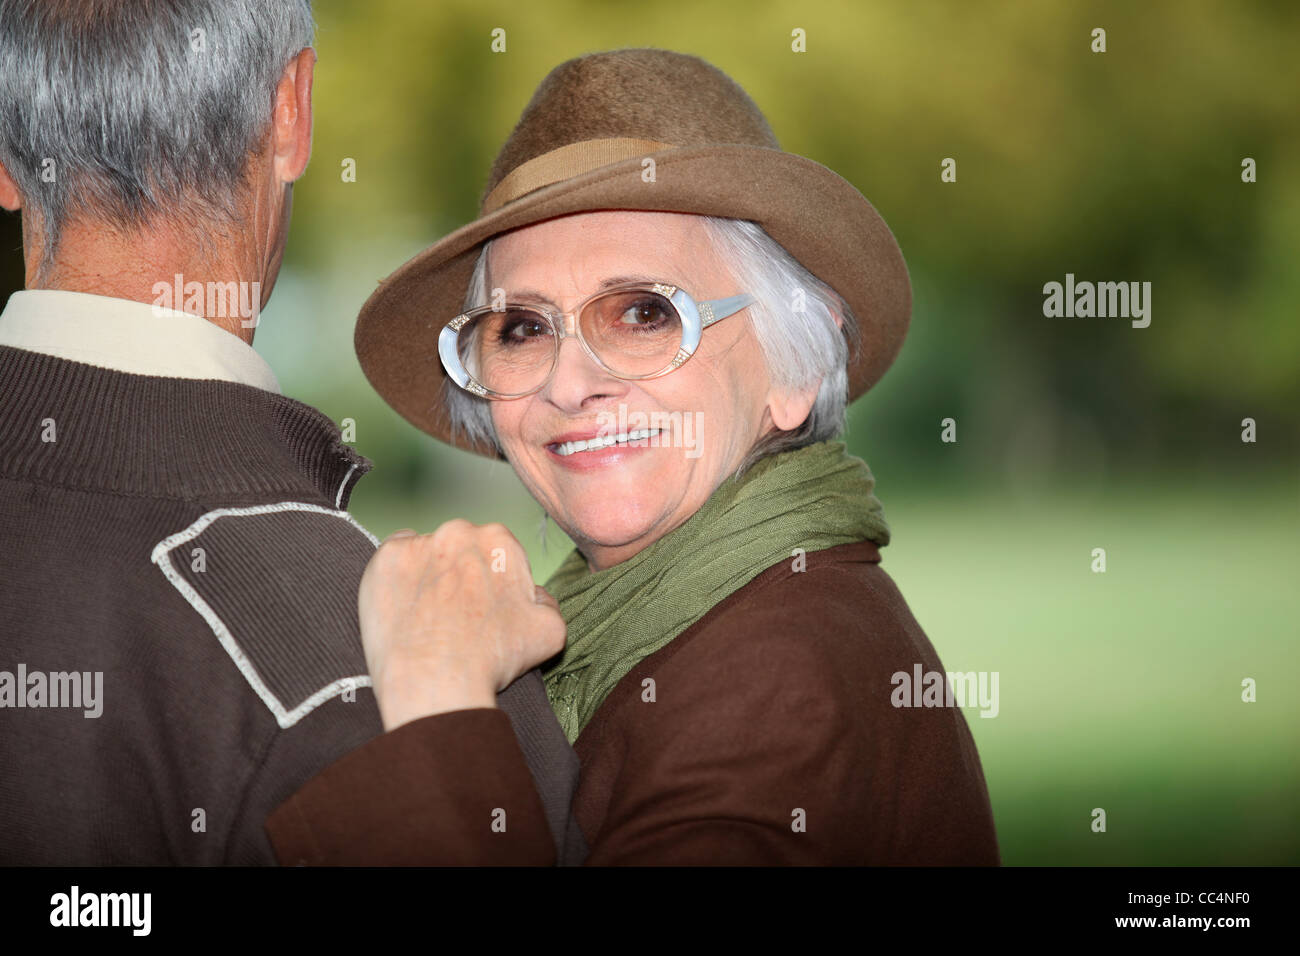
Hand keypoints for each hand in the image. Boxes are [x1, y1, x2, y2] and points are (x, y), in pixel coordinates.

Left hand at [358, 520, 565, 730]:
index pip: (497, 553)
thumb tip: (534, 594)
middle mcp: (459, 532)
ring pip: (426, 554)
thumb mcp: (549, 632)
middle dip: (460, 575)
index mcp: (500, 541)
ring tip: (427, 617)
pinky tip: (406, 608)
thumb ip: (548, 602)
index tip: (484, 608)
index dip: (493, 582)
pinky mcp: (385, 559)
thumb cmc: (491, 659)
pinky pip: (392, 559)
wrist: (436, 683)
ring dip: (429, 576)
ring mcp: (419, 543)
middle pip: (460, 549)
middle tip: (456, 615)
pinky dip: (398, 579)